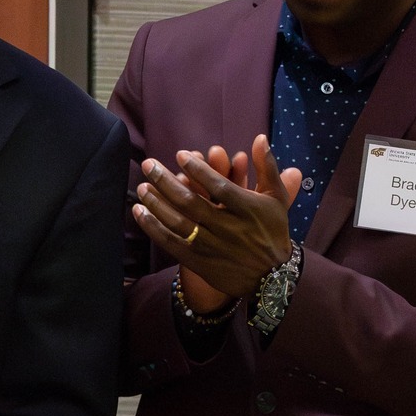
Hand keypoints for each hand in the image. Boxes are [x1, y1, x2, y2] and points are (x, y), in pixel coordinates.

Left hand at [134, 134, 301, 299]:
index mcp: (247, 209)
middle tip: (148, 165)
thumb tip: (259, 137)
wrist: (271, 278)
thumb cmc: (272, 231)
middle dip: (166, 182)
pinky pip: (170, 242)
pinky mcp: (198, 261)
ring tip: (142, 186)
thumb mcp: (275, 198)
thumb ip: (266, 167)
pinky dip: (153, 227)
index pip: (219, 187)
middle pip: (191, 202)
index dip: (199, 170)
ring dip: (156, 203)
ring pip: (177, 222)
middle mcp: (228, 228)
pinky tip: (139, 212)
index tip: (180, 154)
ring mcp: (211, 246)